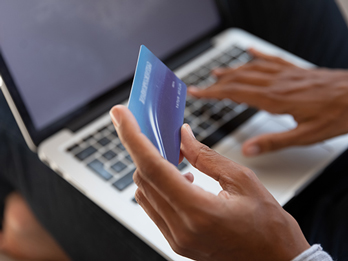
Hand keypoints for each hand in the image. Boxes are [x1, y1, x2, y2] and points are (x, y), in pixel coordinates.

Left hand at [110, 105, 309, 260]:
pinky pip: (154, 207)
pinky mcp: (177, 240)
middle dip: (141, 147)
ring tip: (168, 151)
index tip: (121, 116)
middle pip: (144, 178)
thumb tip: (183, 137)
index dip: (133, 137)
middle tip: (149, 127)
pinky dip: (158, 185)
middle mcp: (181, 229)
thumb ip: (206, 156)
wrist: (276, 260)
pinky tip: (177, 176)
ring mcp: (177, 238)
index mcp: (199, 212)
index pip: (153, 168)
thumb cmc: (268, 227)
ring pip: (145, 192)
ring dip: (150, 166)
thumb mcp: (243, 180)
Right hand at [188, 49, 347, 155]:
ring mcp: (286, 74)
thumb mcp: (304, 136)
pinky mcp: (295, 70)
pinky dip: (257, 55)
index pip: (235, 93)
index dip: (213, 92)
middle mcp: (277, 83)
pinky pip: (272, 59)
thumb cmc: (337, 115)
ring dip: (232, 70)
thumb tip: (248, 150)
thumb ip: (273, 142)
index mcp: (275, 99)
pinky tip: (250, 52)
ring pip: (252, 68)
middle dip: (216, 82)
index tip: (197, 91)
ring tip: (217, 72)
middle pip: (239, 79)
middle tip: (200, 85)